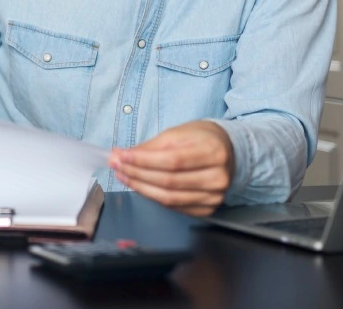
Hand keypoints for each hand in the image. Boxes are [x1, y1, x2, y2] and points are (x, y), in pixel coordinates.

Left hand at [108, 121, 233, 216]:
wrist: (226, 151)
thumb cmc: (199, 139)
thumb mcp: (177, 133)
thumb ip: (150, 146)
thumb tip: (120, 155)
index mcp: (213, 152)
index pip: (172, 160)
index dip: (143, 160)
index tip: (121, 156)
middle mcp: (218, 177)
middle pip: (169, 181)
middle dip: (137, 174)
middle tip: (117, 166)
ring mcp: (215, 197)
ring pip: (169, 198)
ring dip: (141, 188)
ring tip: (124, 176)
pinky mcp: (207, 209)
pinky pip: (174, 207)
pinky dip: (154, 197)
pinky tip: (141, 187)